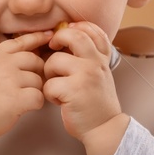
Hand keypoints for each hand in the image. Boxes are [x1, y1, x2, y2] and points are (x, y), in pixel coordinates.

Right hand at [0, 30, 49, 153]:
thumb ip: (4, 58)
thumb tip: (31, 51)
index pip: (22, 41)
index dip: (38, 38)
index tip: (49, 37)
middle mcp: (2, 64)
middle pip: (35, 61)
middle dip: (35, 73)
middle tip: (26, 86)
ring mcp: (9, 80)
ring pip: (38, 80)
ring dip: (34, 91)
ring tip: (19, 98)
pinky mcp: (16, 99)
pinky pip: (39, 96)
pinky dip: (35, 104)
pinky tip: (24, 107)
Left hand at [42, 21, 124, 143]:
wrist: (104, 128)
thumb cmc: (96, 102)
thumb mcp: (100, 74)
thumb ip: (89, 56)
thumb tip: (68, 34)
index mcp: (102, 58)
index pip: (92, 30)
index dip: (76, 27)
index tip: (66, 35)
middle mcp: (96, 63)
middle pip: (73, 35)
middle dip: (57, 39)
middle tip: (52, 49)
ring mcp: (86, 76)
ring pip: (54, 60)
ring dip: (49, 73)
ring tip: (56, 85)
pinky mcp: (74, 91)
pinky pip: (49, 84)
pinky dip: (49, 94)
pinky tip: (59, 100)